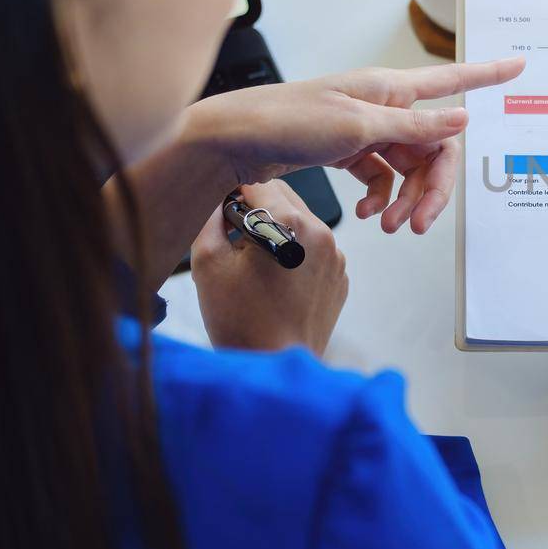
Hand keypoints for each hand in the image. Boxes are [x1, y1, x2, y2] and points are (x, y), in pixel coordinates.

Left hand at [184, 58, 523, 233]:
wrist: (235, 141)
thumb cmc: (288, 120)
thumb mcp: (357, 126)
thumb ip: (414, 127)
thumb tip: (462, 121)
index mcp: (392, 88)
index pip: (452, 81)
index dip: (488, 75)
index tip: (520, 66)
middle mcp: (385, 106)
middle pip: (433, 148)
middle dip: (432, 188)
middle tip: (420, 224)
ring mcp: (367, 129)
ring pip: (408, 168)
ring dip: (405, 199)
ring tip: (389, 224)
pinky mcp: (349, 150)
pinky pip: (382, 176)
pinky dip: (381, 196)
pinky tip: (370, 212)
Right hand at [191, 180, 347, 353]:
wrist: (273, 365)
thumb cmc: (238, 318)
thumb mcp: (207, 262)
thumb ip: (211, 218)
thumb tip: (219, 197)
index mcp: (290, 224)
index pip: (259, 183)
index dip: (235, 192)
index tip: (223, 210)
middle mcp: (321, 233)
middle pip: (284, 197)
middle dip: (258, 209)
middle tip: (235, 237)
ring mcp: (336, 256)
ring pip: (302, 222)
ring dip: (279, 230)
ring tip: (256, 263)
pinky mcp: (340, 276)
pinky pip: (315, 249)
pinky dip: (296, 253)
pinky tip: (277, 280)